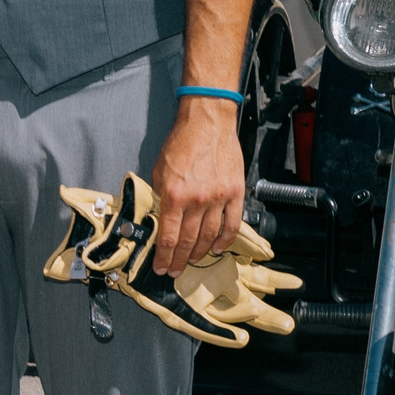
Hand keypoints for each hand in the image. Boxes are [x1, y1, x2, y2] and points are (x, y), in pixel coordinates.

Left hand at [147, 99, 244, 275]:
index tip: (161, 267)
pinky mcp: (235, 193)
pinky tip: (217, 248)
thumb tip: (161, 219)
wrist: (207, 123)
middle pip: (188, 241)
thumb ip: (161, 197)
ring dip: (200, 253)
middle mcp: (197, 200)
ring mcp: (218, 198)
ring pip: (209, 236)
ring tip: (193, 261)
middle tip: (175, 270)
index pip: (168, 237)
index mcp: (174, 195)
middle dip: (179, 260)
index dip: (164, 256)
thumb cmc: (181, 143)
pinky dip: (224, 240)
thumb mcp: (159, 171)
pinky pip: (232, 224)